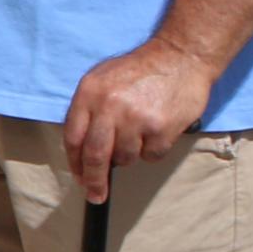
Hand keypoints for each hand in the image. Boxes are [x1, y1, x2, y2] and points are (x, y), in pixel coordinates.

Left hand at [60, 38, 212, 200]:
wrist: (180, 56)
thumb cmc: (139, 71)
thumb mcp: (102, 79)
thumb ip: (89, 110)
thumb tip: (80, 150)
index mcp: (89, 93)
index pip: (73, 137)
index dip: (74, 163)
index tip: (79, 178)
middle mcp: (109, 106)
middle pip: (95, 155)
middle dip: (93, 180)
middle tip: (95, 195)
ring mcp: (136, 118)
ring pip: (125, 158)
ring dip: (130, 154)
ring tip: (140, 132)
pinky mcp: (161, 128)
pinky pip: (151, 156)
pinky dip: (153, 150)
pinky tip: (158, 130)